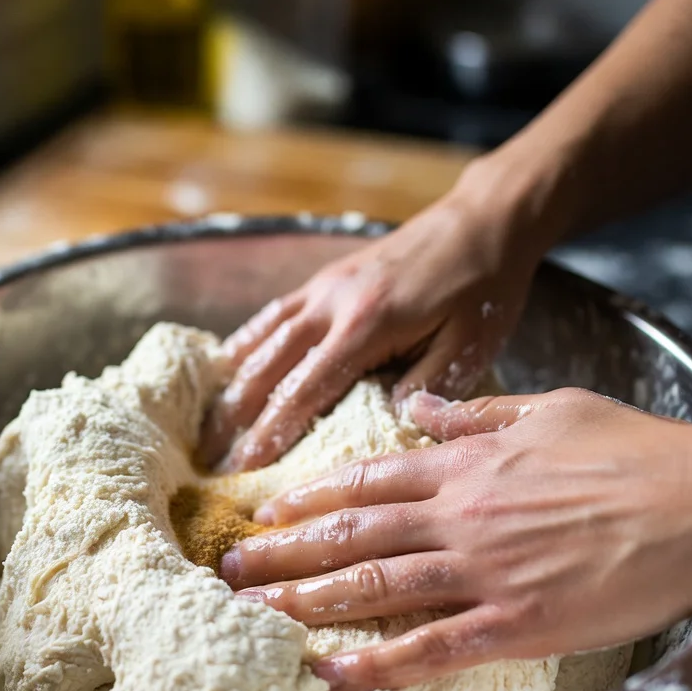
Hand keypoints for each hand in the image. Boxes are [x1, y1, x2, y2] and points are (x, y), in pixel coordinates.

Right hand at [199, 157, 552, 472]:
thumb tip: (384, 426)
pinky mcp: (325, 278)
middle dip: (238, 418)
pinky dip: (246, 341)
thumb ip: (426, 388)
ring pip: (263, 340)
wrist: (480, 222)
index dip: (272, 432)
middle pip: (269, 367)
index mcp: (367, 325)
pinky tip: (227, 365)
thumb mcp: (470, 344)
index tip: (245, 468)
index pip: (306, 389)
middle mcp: (332, 304)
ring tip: (209, 426)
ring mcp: (323, 286)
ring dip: (232, 386)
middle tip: (214, 461)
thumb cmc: (482, 287)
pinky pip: (273, 313)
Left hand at [220, 388, 691, 690]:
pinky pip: (432, 647)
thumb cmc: (629, 449)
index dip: (312, 493)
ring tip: (255, 609)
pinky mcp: (515, 623)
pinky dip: (377, 664)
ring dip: (307, 598)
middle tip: (232, 564)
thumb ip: (474, 411)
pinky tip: (331, 673)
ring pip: (375, 583)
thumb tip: (420, 401)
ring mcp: (482, 569)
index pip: (367, 477)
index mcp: (465, 463)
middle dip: (285, 548)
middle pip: (352, 530)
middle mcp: (458, 514)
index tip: (271, 507)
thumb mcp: (547, 409)